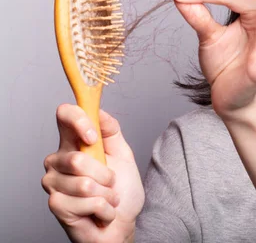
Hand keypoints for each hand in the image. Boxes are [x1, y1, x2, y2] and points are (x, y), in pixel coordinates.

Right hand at [42, 104, 144, 242]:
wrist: (122, 222)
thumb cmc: (121, 189)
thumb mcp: (123, 155)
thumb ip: (111, 132)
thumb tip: (100, 111)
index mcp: (73, 143)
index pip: (64, 116)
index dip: (78, 120)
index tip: (93, 135)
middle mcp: (58, 160)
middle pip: (78, 158)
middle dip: (106, 175)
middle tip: (110, 182)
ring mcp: (54, 183)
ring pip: (84, 183)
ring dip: (107, 194)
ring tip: (106, 197)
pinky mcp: (56, 205)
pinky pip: (87, 202)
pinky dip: (104, 208)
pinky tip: (100, 211)